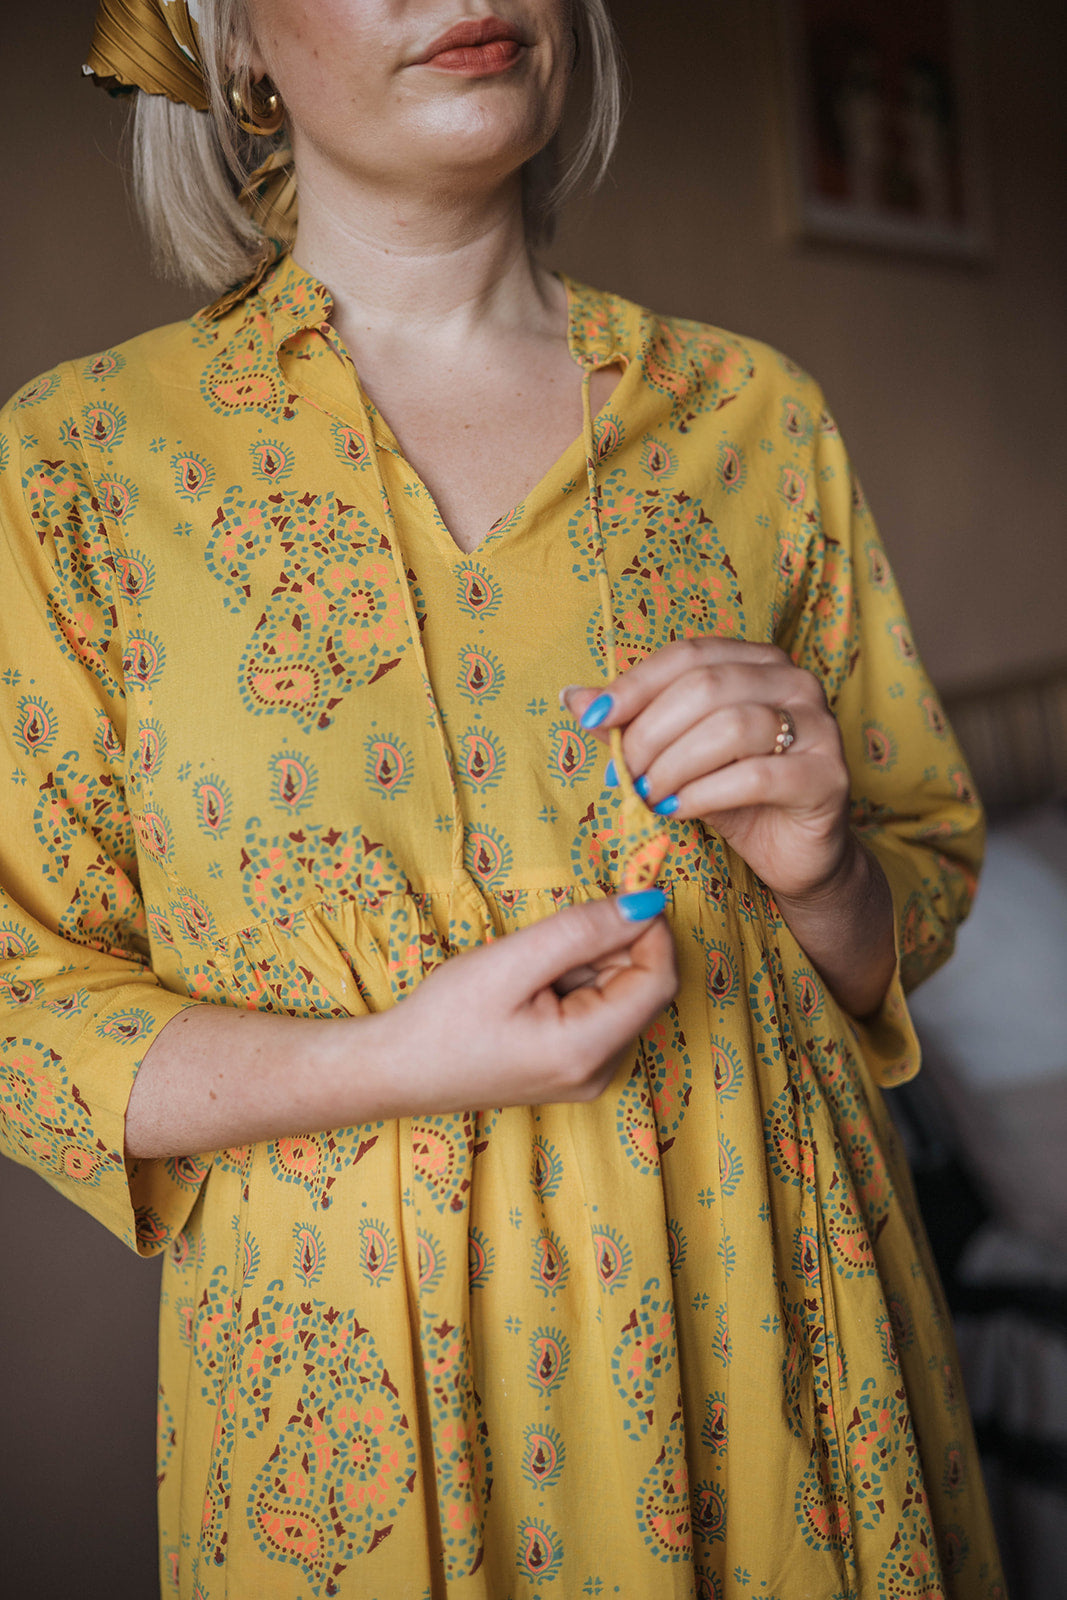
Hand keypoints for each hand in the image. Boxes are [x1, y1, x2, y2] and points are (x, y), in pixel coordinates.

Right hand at [397, 892, 676, 1109]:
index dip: (650, 931)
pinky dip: (574, 985)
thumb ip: (583, 930)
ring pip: (618, 996)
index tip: (619, 894)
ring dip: (586, 965)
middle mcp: (600, 1071)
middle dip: (609, 947)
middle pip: (640, 988)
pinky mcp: (572, 1068)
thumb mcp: (512, 960)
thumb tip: (646, 903)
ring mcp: (588, 1074)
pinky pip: (596, 1012)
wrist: (396, 1069)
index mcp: (588, 1050)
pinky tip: (528, 990)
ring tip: (527, 971)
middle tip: (547, 940)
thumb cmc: (444, 1018)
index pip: (658, 980)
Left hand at [562, 638, 851, 905]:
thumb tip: (574, 698)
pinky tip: (677, 810)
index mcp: (758, 662)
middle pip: (706, 687)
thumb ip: (634, 724)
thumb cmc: (735, 797)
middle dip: (651, 732)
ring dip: (673, 765)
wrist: (795, 854)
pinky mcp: (828, 776)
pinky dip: (703, 793)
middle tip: (625, 773)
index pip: (688, 655)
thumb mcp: (677, 755)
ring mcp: (819, 727)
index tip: (596, 718)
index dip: (636, 684)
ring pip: (730, 727)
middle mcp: (795, 682)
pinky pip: (754, 776)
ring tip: (648, 795)